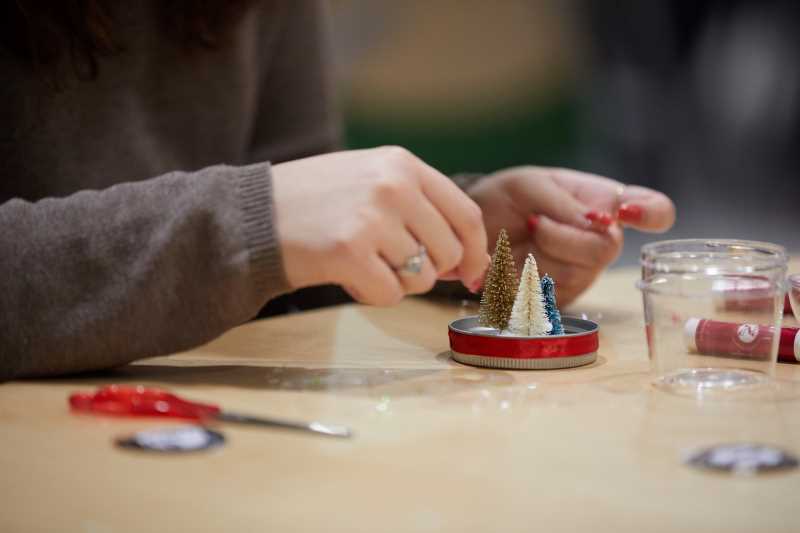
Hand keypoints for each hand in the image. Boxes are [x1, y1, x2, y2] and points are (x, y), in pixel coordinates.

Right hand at [272, 147, 489, 304]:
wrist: (252, 215)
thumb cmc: (315, 203)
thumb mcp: (371, 182)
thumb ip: (420, 210)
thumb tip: (469, 262)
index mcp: (402, 164)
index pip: (466, 214)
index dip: (475, 252)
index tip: (473, 275)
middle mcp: (393, 186)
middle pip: (449, 252)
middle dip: (428, 271)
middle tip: (390, 265)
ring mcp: (372, 218)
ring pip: (421, 278)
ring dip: (396, 282)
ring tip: (360, 262)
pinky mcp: (350, 252)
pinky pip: (390, 295)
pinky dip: (371, 294)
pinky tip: (346, 274)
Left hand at [467, 166, 674, 304]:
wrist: (476, 228)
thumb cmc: (510, 199)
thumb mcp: (531, 186)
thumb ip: (565, 204)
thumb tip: (598, 223)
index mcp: (607, 204)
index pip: (656, 210)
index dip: (652, 213)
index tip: (629, 211)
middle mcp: (603, 242)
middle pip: (604, 249)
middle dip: (560, 236)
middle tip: (532, 221)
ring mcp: (583, 274)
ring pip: (571, 274)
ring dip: (534, 255)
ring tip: (520, 238)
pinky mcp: (558, 299)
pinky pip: (545, 293)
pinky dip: (519, 276)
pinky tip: (511, 261)